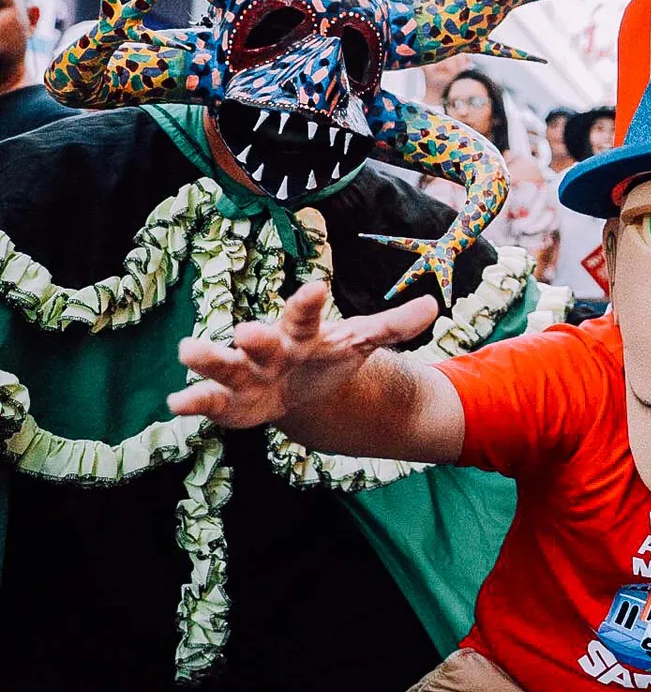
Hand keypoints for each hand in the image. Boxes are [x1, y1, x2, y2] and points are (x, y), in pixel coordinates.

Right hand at [170, 282, 437, 427]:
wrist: (299, 387)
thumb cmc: (327, 356)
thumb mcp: (360, 341)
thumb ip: (392, 325)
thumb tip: (434, 306)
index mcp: (302, 331)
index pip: (307, 314)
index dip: (311, 302)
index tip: (319, 286)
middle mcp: (268, 347)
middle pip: (260, 339)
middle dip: (253, 336)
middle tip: (246, 330)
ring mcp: (245, 372)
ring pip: (223, 364)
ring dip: (207, 359)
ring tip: (186, 351)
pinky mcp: (228, 402)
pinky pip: (208, 401)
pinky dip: (193, 402)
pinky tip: (174, 404)